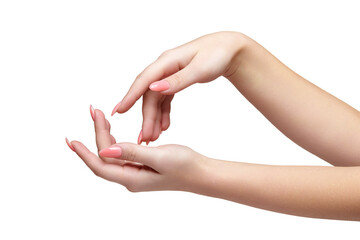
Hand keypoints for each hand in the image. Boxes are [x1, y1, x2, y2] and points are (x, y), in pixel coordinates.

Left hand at [66, 107, 204, 191]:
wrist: (201, 173)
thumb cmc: (185, 166)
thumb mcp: (159, 157)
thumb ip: (132, 153)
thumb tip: (104, 151)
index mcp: (132, 178)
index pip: (100, 166)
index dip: (84, 153)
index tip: (72, 139)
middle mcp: (130, 177)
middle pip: (105, 156)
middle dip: (98, 134)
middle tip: (95, 111)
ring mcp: (135, 172)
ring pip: (112, 154)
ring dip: (105, 135)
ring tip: (101, 116)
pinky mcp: (141, 166)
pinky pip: (122, 152)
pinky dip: (115, 139)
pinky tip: (113, 130)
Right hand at [111, 31, 247, 143]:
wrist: (229, 49)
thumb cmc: (216, 55)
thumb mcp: (200, 69)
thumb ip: (177, 80)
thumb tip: (155, 89)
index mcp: (167, 62)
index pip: (144, 81)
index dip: (130, 96)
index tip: (119, 112)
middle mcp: (164, 67)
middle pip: (149, 95)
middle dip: (146, 117)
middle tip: (144, 138)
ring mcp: (168, 74)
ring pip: (156, 99)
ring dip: (154, 118)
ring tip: (153, 137)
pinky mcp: (175, 80)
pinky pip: (165, 99)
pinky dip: (164, 112)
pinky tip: (164, 126)